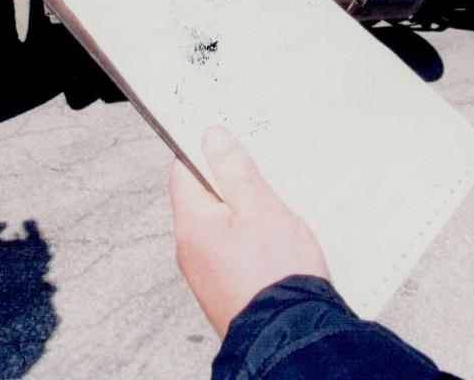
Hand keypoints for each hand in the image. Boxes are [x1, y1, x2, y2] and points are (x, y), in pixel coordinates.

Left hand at [170, 125, 329, 336]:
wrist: (290, 337)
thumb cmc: (276, 275)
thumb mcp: (261, 209)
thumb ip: (234, 171)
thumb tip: (211, 137)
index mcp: (191, 223)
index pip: (183, 170)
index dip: (204, 150)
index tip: (227, 141)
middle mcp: (190, 248)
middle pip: (203, 198)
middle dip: (231, 184)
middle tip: (261, 181)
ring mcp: (205, 272)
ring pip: (220, 225)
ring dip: (243, 214)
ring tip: (273, 215)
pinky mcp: (223, 288)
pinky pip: (230, 251)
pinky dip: (247, 241)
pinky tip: (272, 244)